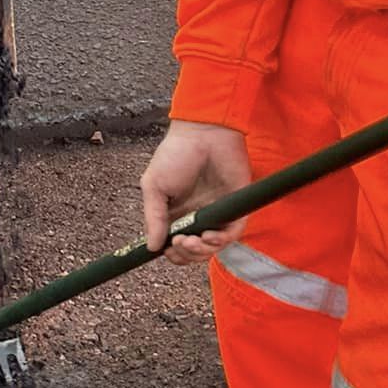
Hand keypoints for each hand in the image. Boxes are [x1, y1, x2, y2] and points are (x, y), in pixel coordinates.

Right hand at [140, 121, 251, 264]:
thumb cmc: (176, 154)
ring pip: (212, 248)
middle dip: (186, 255)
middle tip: (180, 242)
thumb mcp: (154, 186)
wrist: (205, 133)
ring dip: (202, 251)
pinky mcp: (235, 208)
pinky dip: (221, 242)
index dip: (171, 253)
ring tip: (193, 240)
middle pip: (194, 252)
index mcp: (175, 213)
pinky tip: (210, 236)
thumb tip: (152, 247)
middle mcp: (196, 217)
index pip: (174, 244)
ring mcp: (216, 214)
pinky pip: (231, 235)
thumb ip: (154, 217)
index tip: (166, 251)